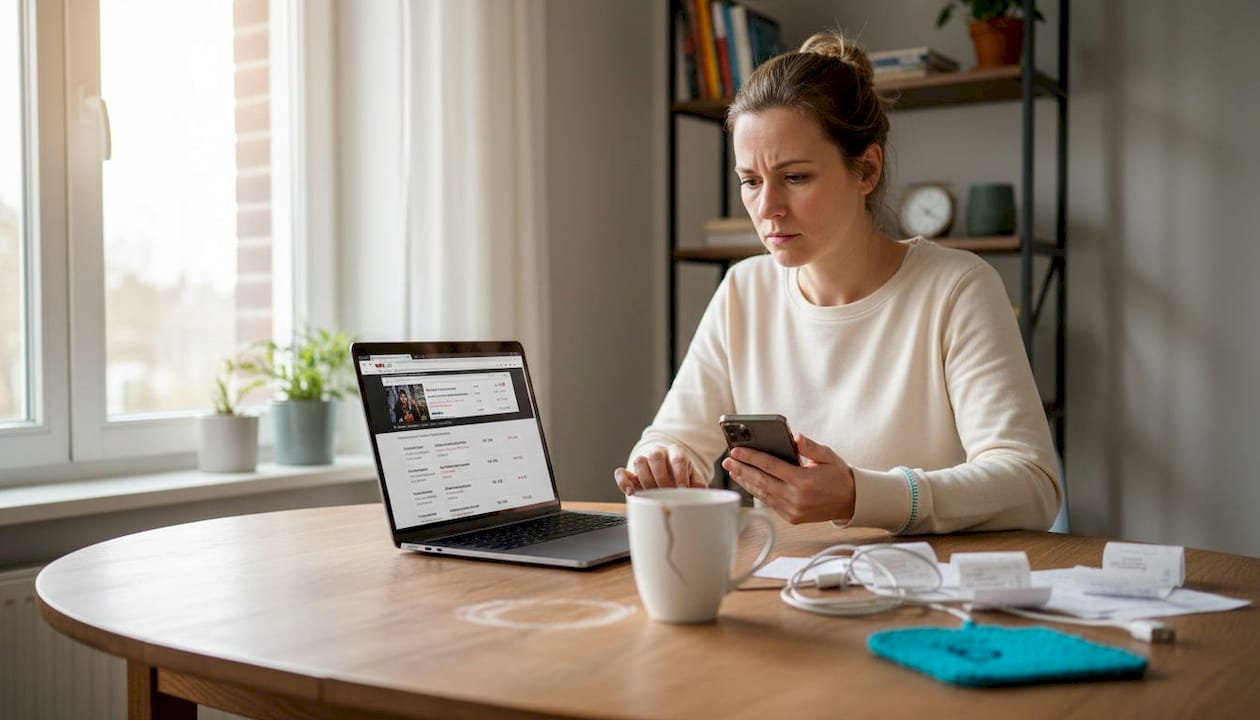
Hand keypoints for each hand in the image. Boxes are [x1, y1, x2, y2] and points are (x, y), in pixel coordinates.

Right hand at [614, 445, 706, 494]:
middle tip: (667, 492)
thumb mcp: (693, 478)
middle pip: (655, 456)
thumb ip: (698, 485)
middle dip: (662, 477)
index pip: (677, 457)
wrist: (667, 474)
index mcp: (676, 452)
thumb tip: (701, 494)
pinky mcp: (629, 472)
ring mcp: (643, 461)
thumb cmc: (681, 477)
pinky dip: (624, 482)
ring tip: (653, 495)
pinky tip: (631, 492)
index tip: (683, 489)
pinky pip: (621, 473)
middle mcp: (658, 453)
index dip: (680, 474)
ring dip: (646, 480)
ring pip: (639, 461)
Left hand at [722, 433, 855, 523]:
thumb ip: (810, 447)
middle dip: (741, 469)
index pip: (770, 466)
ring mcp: (792, 510)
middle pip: (761, 481)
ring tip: (733, 470)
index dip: (750, 457)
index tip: (735, 451)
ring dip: (745, 481)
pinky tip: (749, 483)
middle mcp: (795, 497)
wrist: (851, 501)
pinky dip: (757, 492)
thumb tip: (795, 437)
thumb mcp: (828, 456)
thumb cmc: (838, 476)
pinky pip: (769, 503)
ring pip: (762, 494)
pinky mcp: (791, 517)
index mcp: (803, 480)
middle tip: (727, 461)